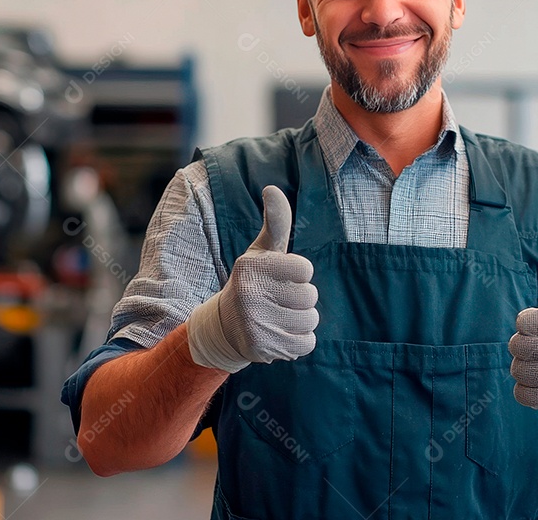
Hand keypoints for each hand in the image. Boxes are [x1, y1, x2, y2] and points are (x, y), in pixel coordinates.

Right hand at [187, 186, 318, 372]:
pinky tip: (279, 336)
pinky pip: (306, 343)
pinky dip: (298, 342)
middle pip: (310, 296)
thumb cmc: (255, 282)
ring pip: (310, 320)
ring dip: (301, 322)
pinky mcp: (262, 348)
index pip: (306, 270)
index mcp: (251, 266)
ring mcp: (254, 323)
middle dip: (300, 300)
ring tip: (278, 318)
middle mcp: (249, 293)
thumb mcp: (262, 252)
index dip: (298, 275)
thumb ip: (275, 222)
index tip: (280, 279)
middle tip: (277, 302)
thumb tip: (272, 188)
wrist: (226, 328)